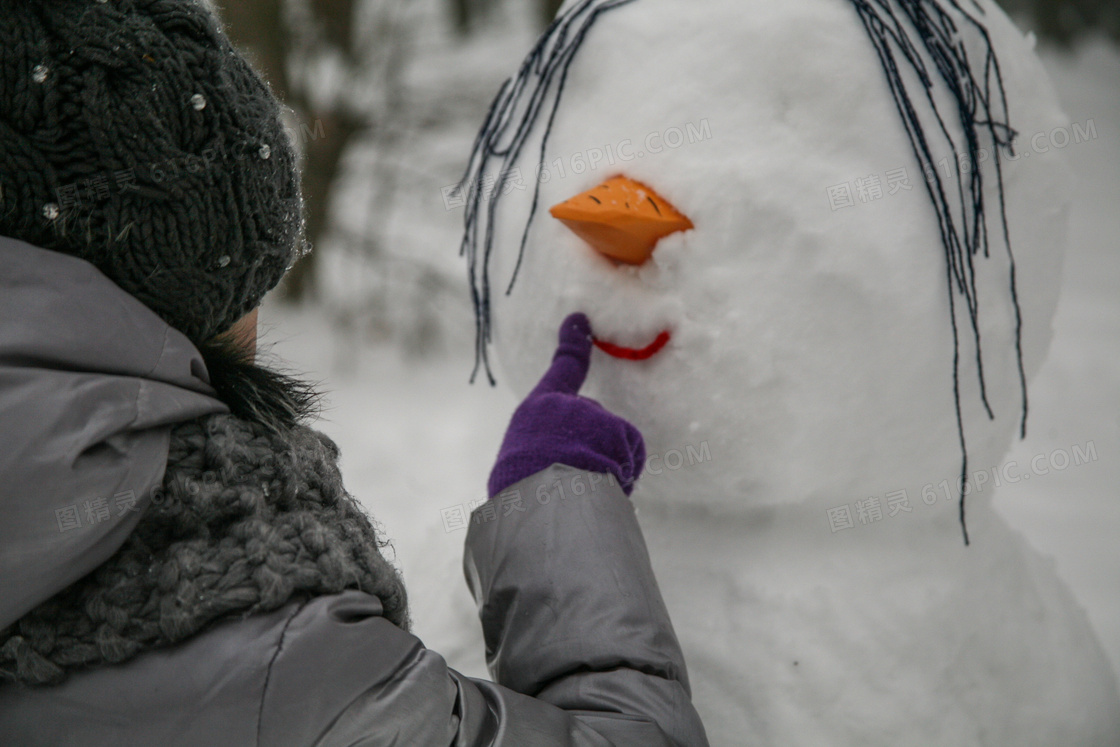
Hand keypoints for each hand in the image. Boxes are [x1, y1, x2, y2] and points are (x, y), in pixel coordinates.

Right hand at [487, 313, 645, 497]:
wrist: (541, 504)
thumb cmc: (524, 495)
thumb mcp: (520, 469)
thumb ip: (544, 455)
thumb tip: (559, 468)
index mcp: (537, 410)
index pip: (561, 369)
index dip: (572, 344)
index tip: (579, 320)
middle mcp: (568, 405)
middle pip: (594, 425)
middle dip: (592, 452)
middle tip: (572, 481)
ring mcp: (596, 414)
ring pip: (614, 445)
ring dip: (607, 469)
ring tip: (582, 490)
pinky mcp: (619, 429)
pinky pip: (630, 457)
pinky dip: (623, 475)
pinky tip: (602, 488)